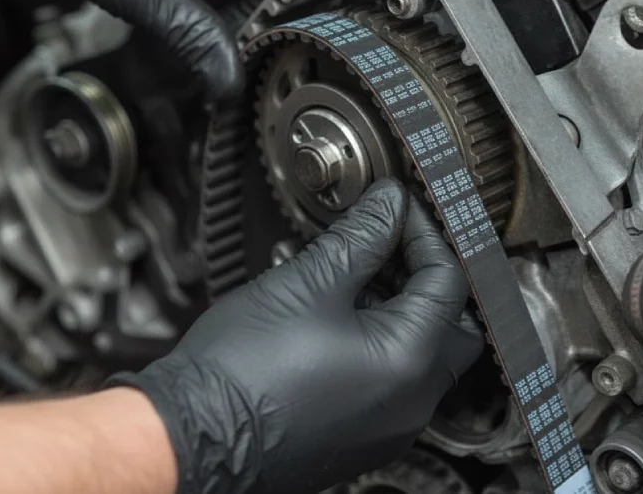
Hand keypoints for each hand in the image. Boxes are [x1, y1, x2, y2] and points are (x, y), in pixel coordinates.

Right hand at [108, 179, 483, 493]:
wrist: (190, 436)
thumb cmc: (241, 370)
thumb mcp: (308, 283)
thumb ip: (361, 236)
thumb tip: (388, 205)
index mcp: (410, 360)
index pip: (447, 280)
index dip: (423, 233)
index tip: (397, 209)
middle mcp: (412, 402)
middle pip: (452, 325)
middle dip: (430, 278)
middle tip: (395, 245)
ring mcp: (389, 427)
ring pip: (424, 357)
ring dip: (405, 311)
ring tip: (360, 277)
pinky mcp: (361, 438)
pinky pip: (394, 384)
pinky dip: (384, 346)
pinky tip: (343, 319)